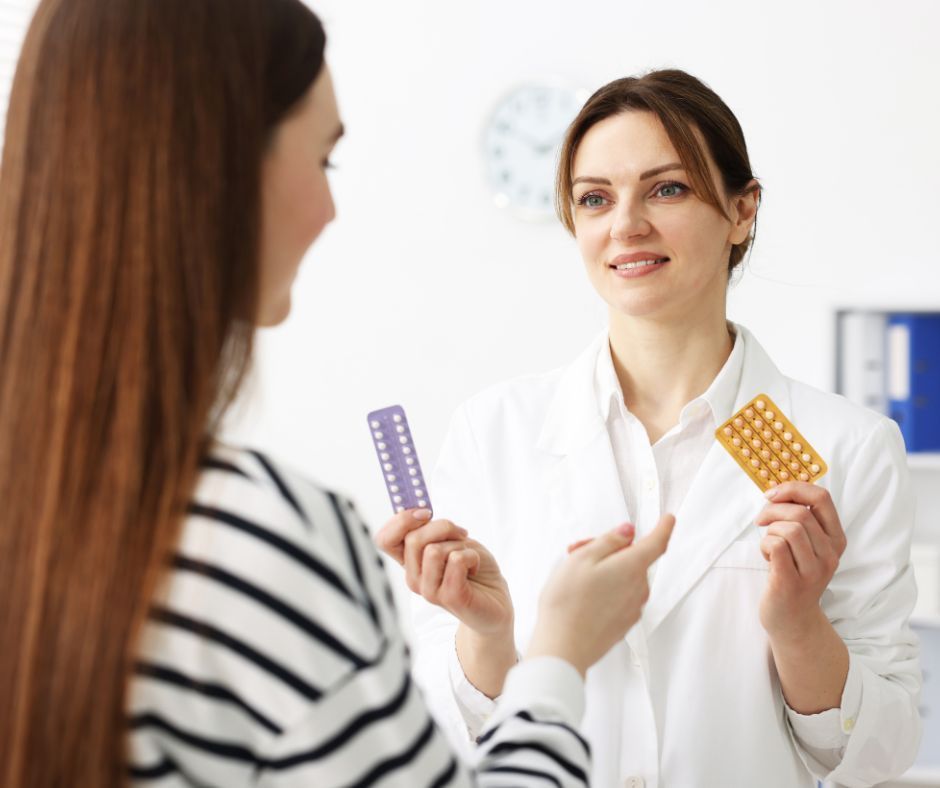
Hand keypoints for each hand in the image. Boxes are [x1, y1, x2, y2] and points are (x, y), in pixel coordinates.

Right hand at [374, 509, 513, 636]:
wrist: (495, 603)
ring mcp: (429, 591)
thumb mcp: (451, 541)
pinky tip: (475, 567)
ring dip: (459, 545)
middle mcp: (414, 578)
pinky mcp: (451, 597)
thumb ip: (433, 530)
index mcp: (410, 562)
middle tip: (461, 534)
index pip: (384, 540)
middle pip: (412, 539)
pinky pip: (456, 560)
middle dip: (442, 526)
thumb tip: (420, 508)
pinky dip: (472, 556)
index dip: (400, 520)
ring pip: (433, 550)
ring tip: (468, 556)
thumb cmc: (473, 568)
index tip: (425, 512)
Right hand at [527, 514, 675, 675]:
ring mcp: (633, 608)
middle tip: (578, 550)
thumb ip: (609, 541)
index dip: (664, 528)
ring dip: (606, 570)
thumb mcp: (582, 558)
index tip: (668, 519)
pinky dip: (607, 589)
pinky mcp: (624, 623)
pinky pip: (621, 597)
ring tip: (574, 575)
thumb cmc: (568, 603)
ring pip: (626, 578)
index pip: (657, 543)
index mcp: (632, 567)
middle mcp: (639, 589)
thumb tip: (628, 532)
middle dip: (610, 551)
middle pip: (633, 559)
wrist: (564, 647)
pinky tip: (582, 595)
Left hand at [755, 483, 846, 638]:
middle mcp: (830, 554)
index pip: (822, 498)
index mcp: (835, 539)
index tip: (772, 494)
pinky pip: (776, 546)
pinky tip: (767, 557)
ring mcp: (813, 570)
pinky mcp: (792, 581)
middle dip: (772, 510)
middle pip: (800, 513)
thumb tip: (779, 489)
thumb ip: (800, 519)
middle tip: (762, 521)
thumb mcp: (805, 545)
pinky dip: (764, 545)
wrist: (792, 618)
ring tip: (768, 544)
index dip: (794, 488)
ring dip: (769, 530)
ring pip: (788, 528)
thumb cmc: (792, 573)